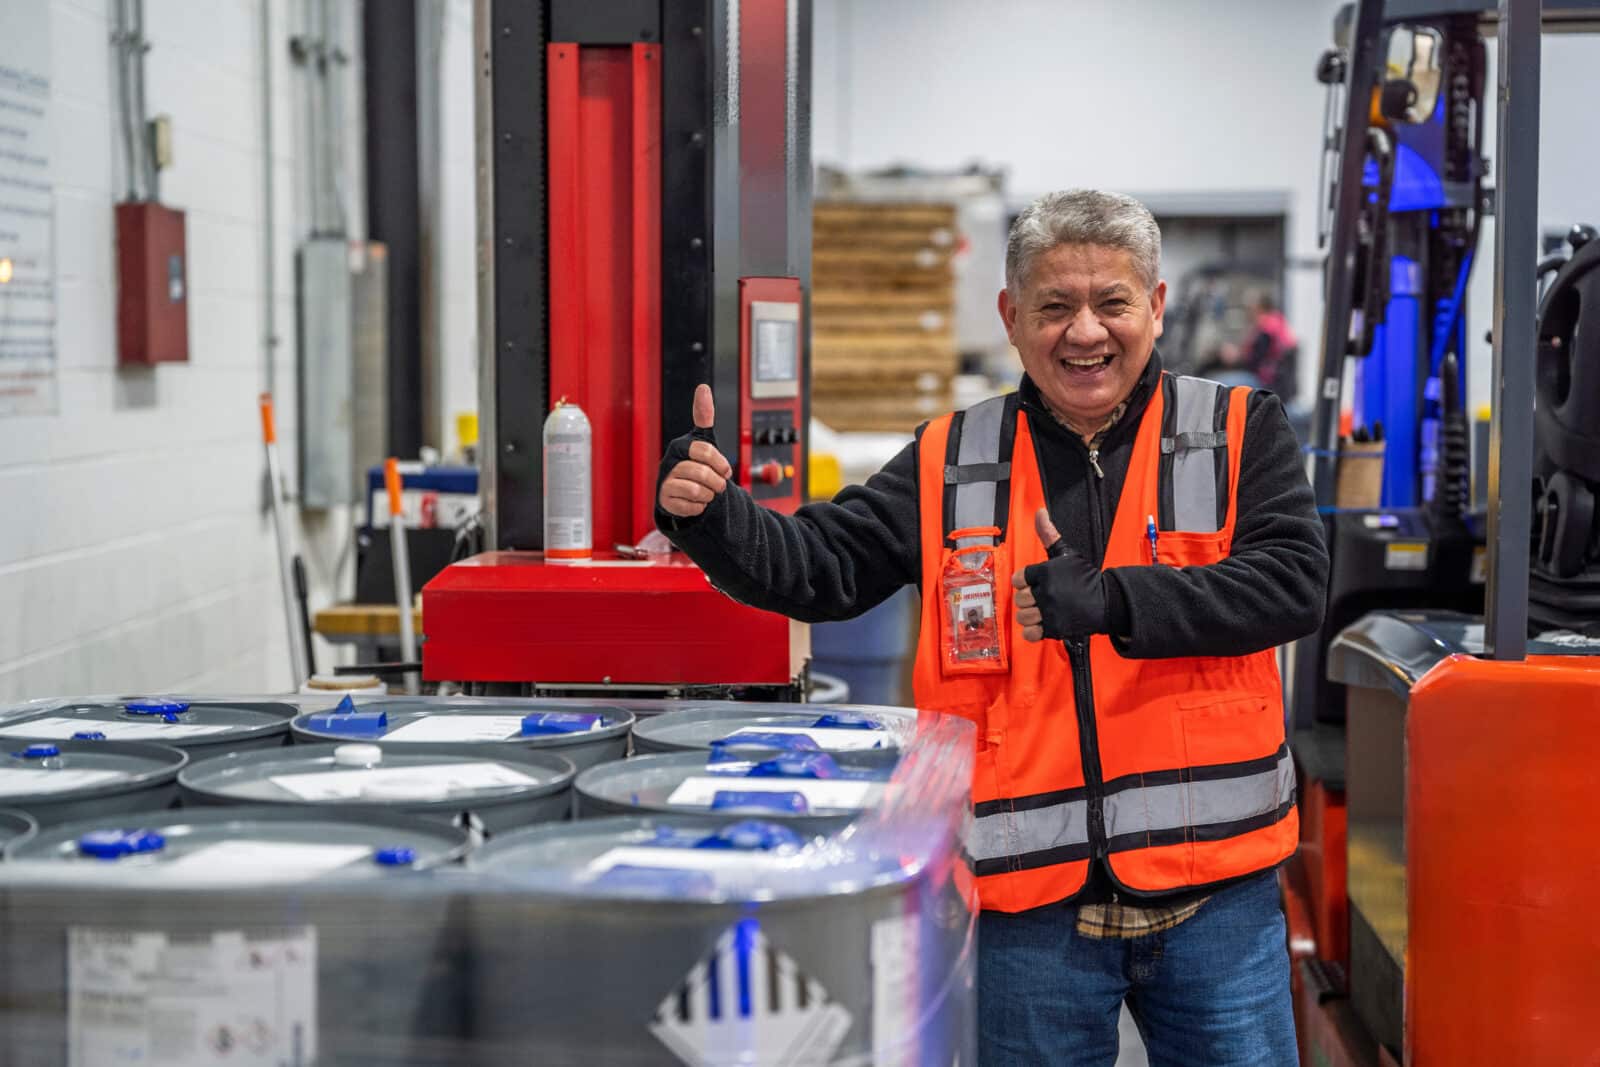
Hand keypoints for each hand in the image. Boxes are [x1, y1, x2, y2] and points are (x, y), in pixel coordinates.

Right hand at [658, 384, 733, 517]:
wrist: (682, 492)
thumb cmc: (694, 464)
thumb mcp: (703, 441)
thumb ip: (703, 415)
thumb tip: (703, 387)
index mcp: (682, 446)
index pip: (705, 450)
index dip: (720, 462)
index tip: (726, 470)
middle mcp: (671, 461)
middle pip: (703, 473)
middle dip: (717, 483)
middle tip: (719, 486)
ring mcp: (666, 480)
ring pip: (697, 490)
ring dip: (709, 495)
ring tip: (706, 493)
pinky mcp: (665, 500)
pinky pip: (691, 506)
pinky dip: (699, 507)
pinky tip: (695, 502)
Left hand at [1013, 507, 1108, 640]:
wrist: (1108, 601)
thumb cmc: (1086, 577)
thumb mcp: (1066, 553)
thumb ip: (1048, 534)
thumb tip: (1040, 512)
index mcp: (1046, 572)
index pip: (1018, 578)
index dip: (1026, 581)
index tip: (1035, 583)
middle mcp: (1046, 591)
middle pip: (1019, 598)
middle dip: (1029, 598)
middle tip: (1043, 597)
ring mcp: (1050, 611)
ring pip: (1023, 615)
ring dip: (1031, 614)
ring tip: (1043, 610)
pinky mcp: (1054, 628)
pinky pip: (1030, 633)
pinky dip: (1033, 630)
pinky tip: (1042, 623)